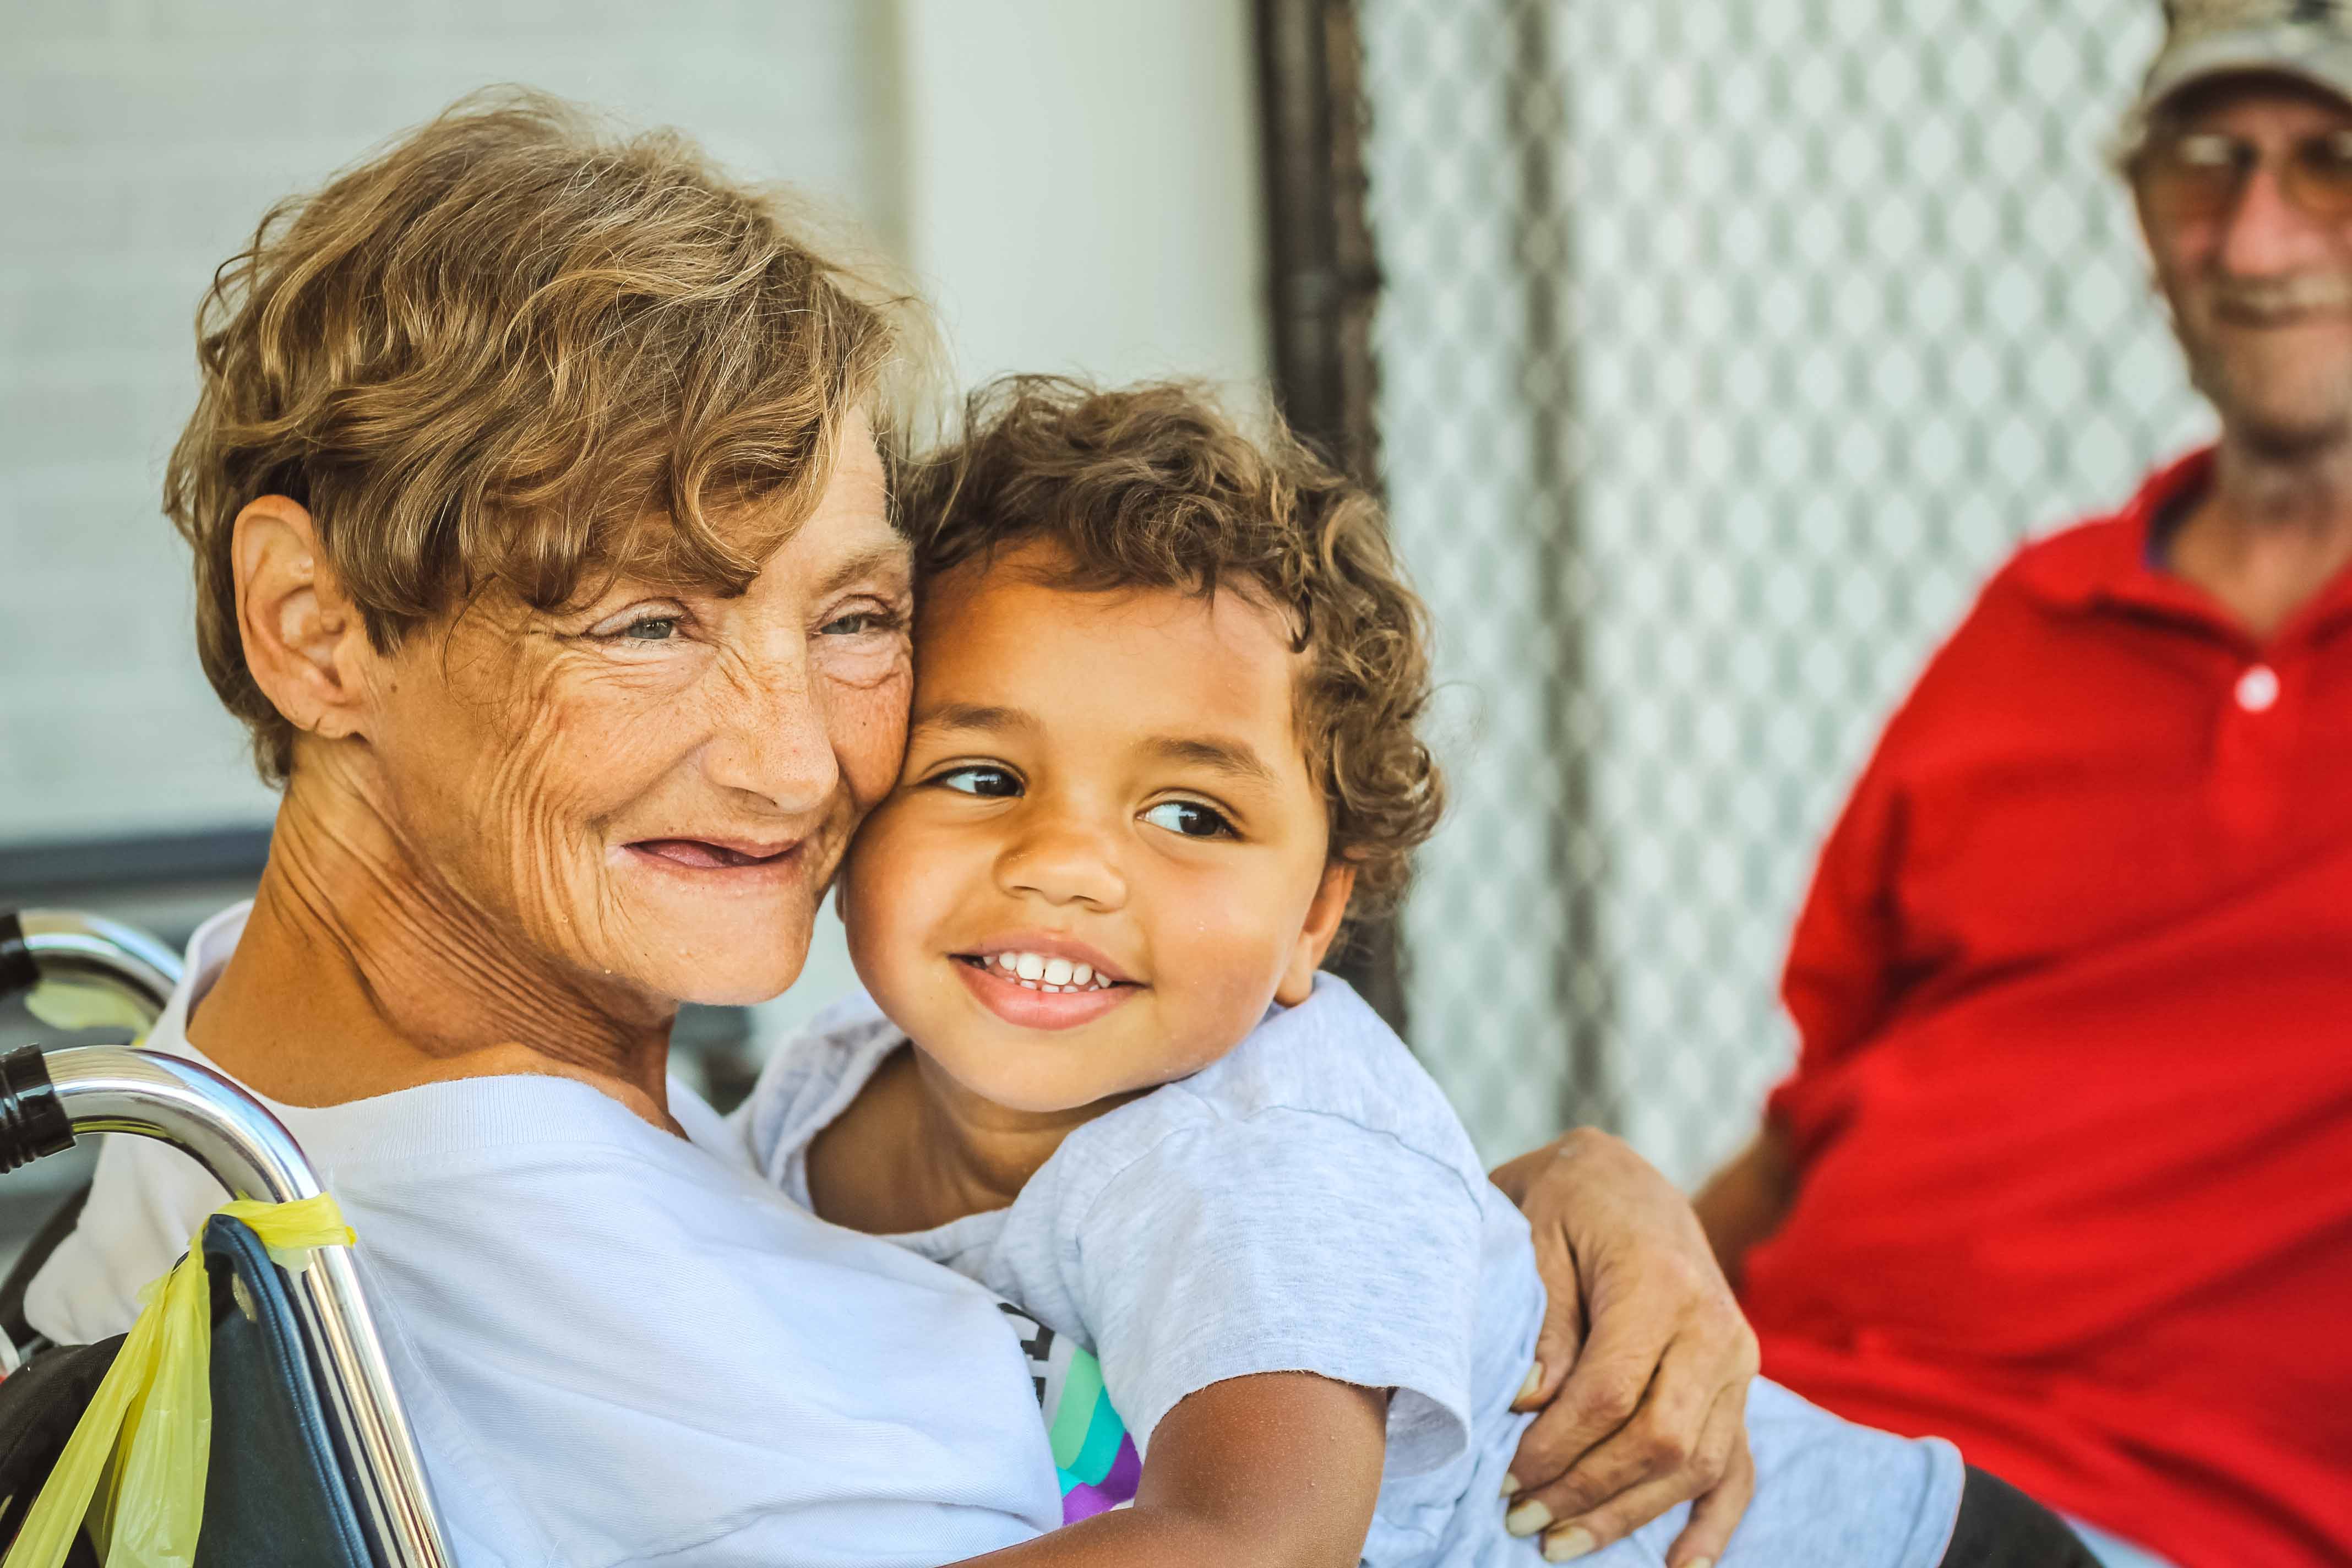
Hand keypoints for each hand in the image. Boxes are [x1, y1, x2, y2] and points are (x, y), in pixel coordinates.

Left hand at [1490, 1129, 1758, 1566]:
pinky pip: (1737, 1463)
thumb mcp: (1535, 1232)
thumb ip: (1541, 1318)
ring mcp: (1736, 1360)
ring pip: (1695, 1463)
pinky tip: (1679, 1563)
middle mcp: (1713, 1325)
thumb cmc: (1567, 1201)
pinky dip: (1714, 1520)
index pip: (1611, 1392)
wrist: (1626, 1180)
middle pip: (1658, 1439)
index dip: (1557, 1446)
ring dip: (1628, 1515)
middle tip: (1519, 1519)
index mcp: (1660, 1282)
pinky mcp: (1739, 1381)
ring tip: (1559, 1543)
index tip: (1506, 1477)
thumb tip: (1530, 1403)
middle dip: (1585, 1491)